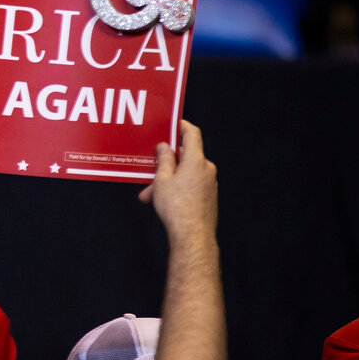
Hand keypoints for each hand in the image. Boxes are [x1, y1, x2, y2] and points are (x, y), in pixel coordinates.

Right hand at [139, 120, 216, 240]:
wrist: (192, 235)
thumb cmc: (177, 208)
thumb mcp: (162, 180)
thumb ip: (163, 160)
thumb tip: (164, 148)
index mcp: (197, 161)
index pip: (192, 134)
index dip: (182, 126)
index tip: (172, 124)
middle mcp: (206, 169)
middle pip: (184, 157)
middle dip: (164, 164)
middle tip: (149, 171)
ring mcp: (209, 183)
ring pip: (185, 174)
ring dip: (167, 180)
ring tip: (149, 195)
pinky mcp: (208, 196)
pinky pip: (190, 185)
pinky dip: (176, 188)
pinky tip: (161, 201)